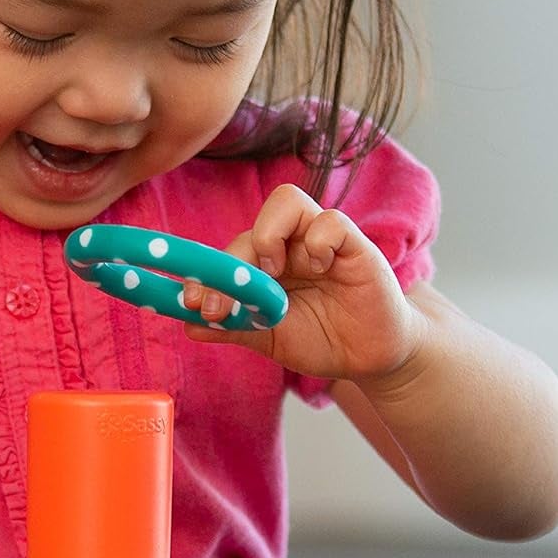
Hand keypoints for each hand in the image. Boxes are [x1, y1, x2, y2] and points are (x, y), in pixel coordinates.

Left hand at [181, 183, 425, 386]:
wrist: (370, 357)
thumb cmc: (321, 339)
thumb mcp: (269, 339)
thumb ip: (234, 327)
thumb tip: (187, 326)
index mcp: (265, 263)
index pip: (229, 251)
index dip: (205, 272)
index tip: (192, 301)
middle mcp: (290, 244)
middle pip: (251, 227)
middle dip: (230, 266)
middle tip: (225, 305)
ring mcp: (320, 240)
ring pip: (287, 200)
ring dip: (269, 236)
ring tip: (275, 273)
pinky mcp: (354, 245)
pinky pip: (331, 221)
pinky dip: (317, 242)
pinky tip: (320, 270)